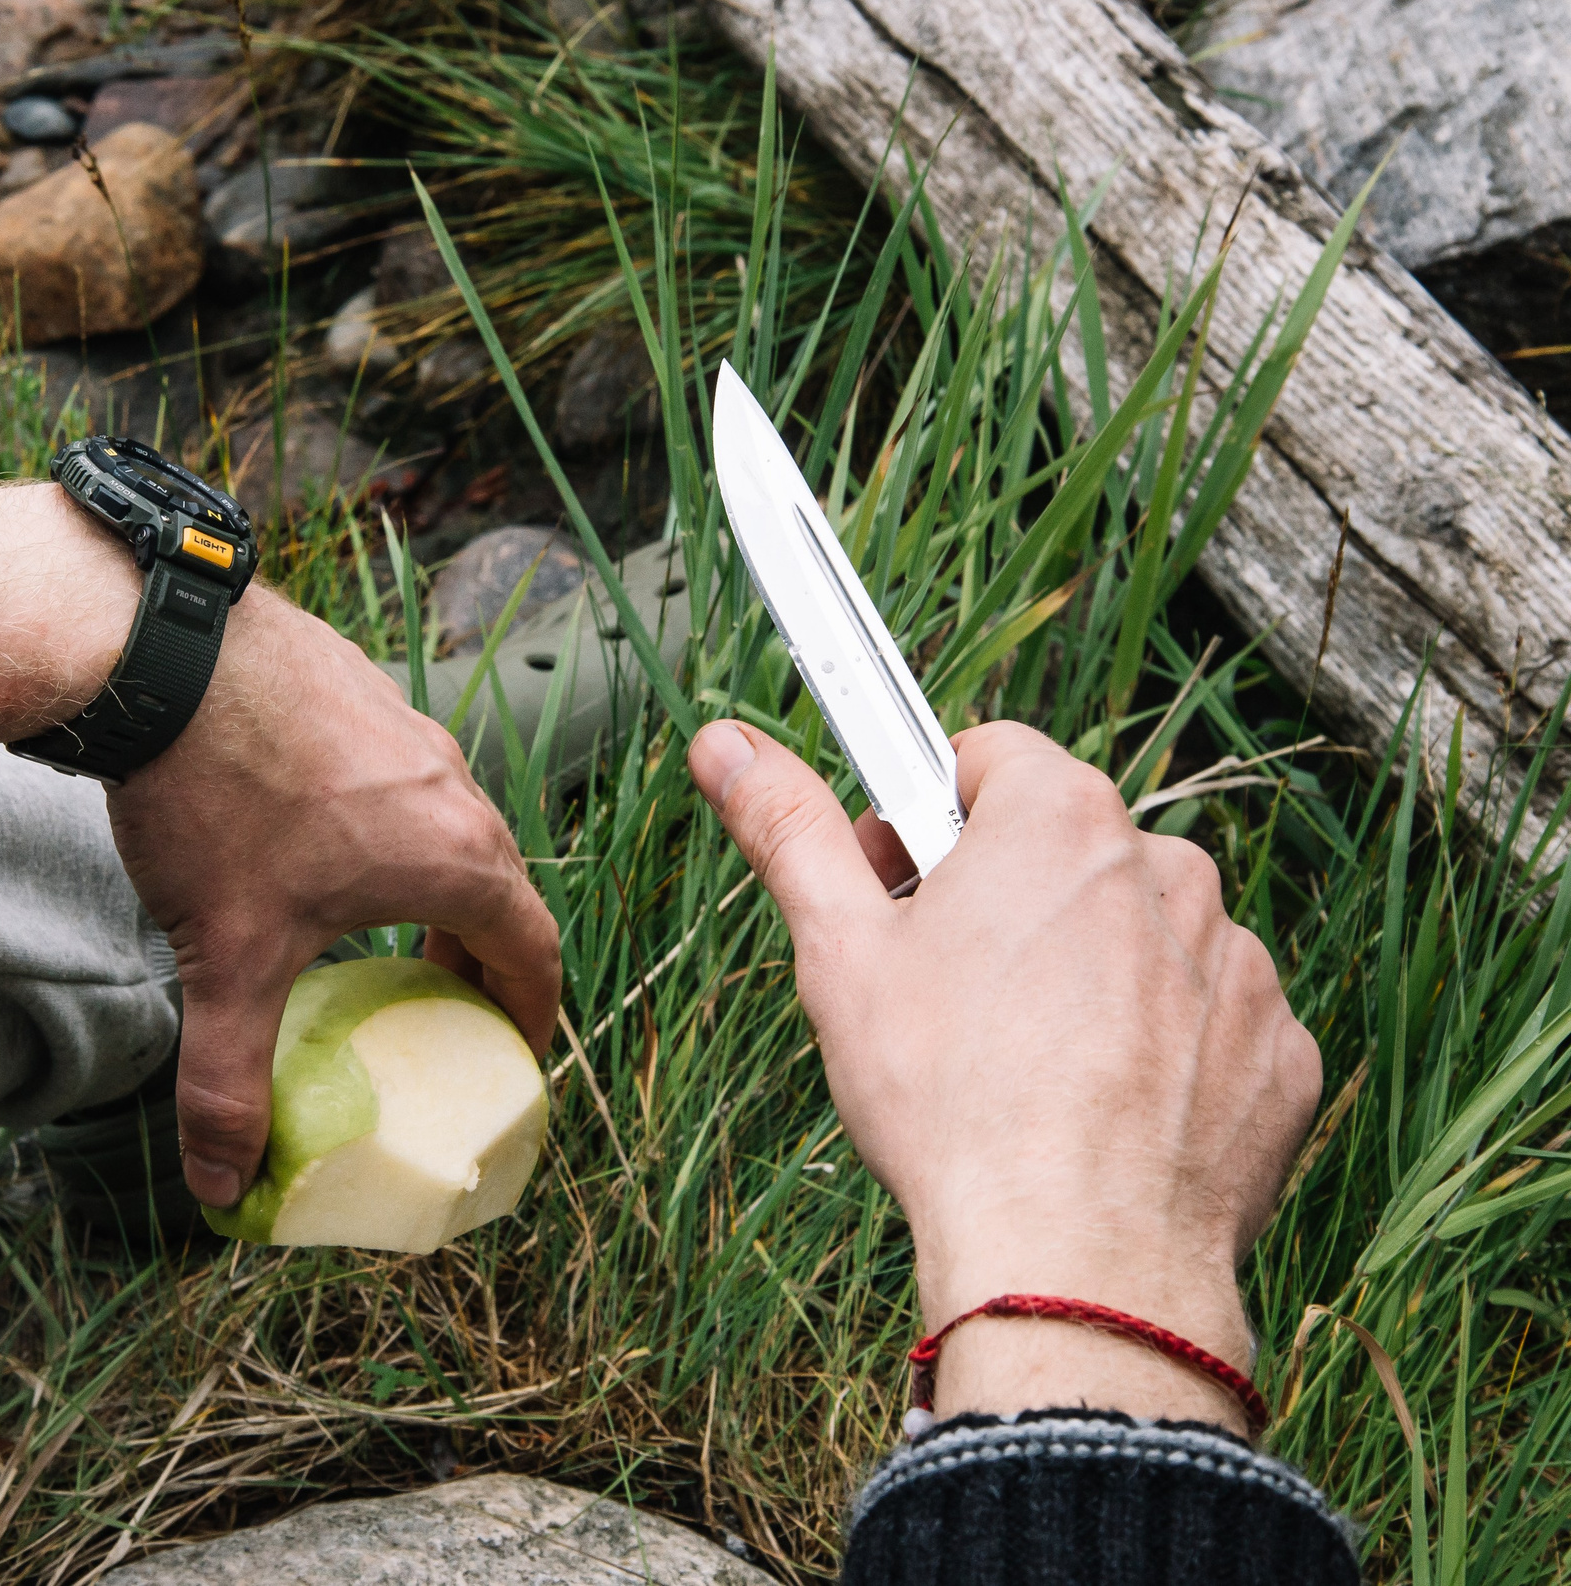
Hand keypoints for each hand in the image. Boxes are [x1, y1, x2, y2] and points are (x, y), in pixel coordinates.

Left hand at [111, 589, 560, 1204]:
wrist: (158, 646)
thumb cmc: (217, 798)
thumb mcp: (225, 956)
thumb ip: (228, 1080)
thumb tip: (227, 1184)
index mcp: (455, 854)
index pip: (532, 947)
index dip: (530, 1010)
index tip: (514, 1049)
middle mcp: (450, 782)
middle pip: (495, 881)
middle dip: (479, 951)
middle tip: (442, 1003)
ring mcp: (403, 723)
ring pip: (443, 817)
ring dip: (429, 877)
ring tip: (376, 920)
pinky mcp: (350, 683)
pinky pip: (390, 769)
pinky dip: (379, 818)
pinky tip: (306, 833)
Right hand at [688, 719, 1320, 1432]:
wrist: (1075, 1261)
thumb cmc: (949, 1100)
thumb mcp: (840, 952)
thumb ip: (788, 828)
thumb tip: (723, 742)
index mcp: (1062, 819)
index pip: (988, 759)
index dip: (923, 819)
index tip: (894, 891)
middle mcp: (1171, 869)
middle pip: (1068, 850)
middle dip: (1008, 899)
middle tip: (947, 993)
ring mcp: (1239, 963)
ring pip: (1145, 936)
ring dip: (1091, 973)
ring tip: (1026, 1067)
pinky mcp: (1281, 1053)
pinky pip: (1213, 1025)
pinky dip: (1165, 1054)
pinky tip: (1103, 1115)